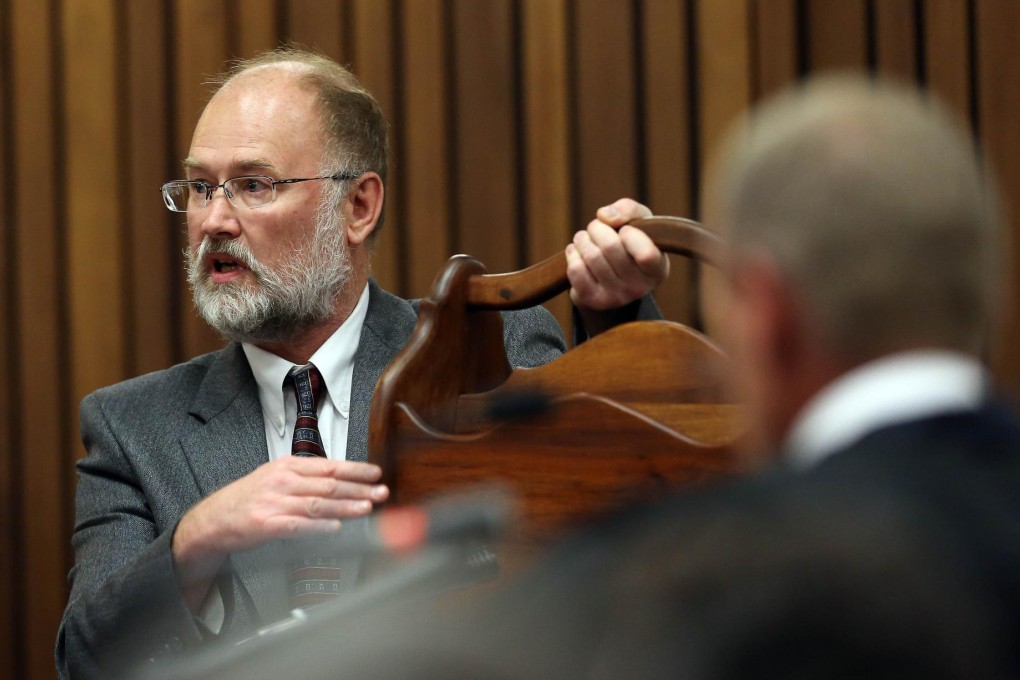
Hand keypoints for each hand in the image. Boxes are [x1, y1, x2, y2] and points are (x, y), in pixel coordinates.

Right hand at [171, 457, 387, 608]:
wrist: (212, 519)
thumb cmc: (247, 499)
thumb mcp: (276, 477)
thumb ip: (305, 478)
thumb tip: (340, 480)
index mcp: (288, 467)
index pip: (329, 466)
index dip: (355, 470)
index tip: (376, 473)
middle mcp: (283, 481)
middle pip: (329, 484)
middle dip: (359, 488)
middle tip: (381, 492)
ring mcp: (275, 503)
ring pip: (318, 503)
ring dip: (346, 506)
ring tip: (366, 508)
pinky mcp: (267, 525)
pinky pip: (298, 525)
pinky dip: (319, 526)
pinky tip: (335, 527)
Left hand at [566, 198, 668, 310]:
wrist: (611, 278)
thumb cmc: (630, 242)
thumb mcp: (639, 221)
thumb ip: (628, 210)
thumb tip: (604, 217)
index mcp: (658, 269)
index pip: (645, 254)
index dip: (629, 233)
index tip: (625, 229)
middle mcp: (640, 288)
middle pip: (610, 246)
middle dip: (597, 228)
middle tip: (596, 228)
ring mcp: (617, 298)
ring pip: (591, 256)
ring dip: (582, 239)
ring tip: (585, 238)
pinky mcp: (594, 301)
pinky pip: (576, 270)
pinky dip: (572, 254)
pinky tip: (577, 252)